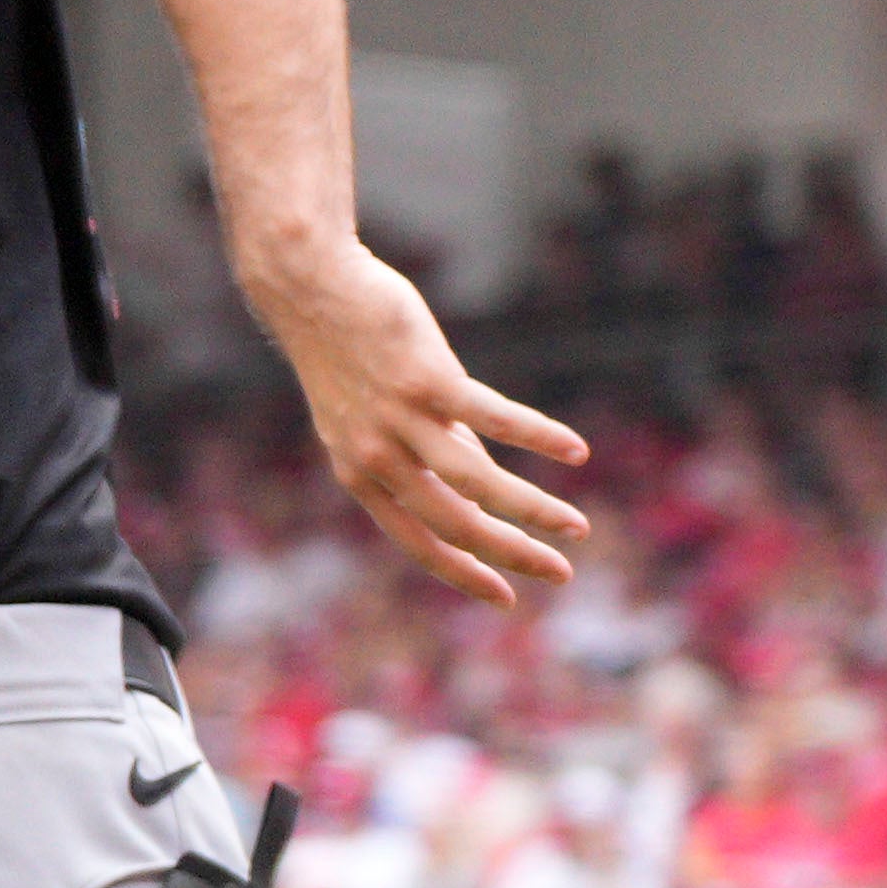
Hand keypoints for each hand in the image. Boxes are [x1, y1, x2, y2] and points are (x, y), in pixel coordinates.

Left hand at [247, 236, 584, 610]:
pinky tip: (574, 452)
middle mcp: (377, 458)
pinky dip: (537, 436)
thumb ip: (432, 451)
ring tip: (577, 527)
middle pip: (454, 524)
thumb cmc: (350, 352)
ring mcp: (400, 420)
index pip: (418, 544)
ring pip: (476, 482)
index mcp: (360, 477)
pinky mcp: (426, 379)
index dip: (464, 574)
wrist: (309, 289)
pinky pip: (492, 418)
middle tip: (562, 574)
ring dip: (533, 509)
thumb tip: (485, 484)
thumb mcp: (378, 416)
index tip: (507, 599)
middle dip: (512, 554)